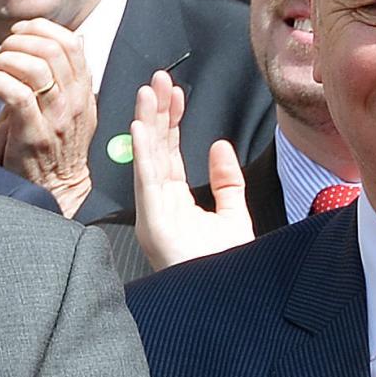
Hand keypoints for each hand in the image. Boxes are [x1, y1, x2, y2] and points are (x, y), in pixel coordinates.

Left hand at [0, 18, 97, 214]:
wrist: (58, 188)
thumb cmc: (57, 147)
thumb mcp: (74, 108)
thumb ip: (72, 76)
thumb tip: (74, 39)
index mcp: (84, 92)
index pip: (71, 43)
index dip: (40, 29)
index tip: (19, 34)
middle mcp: (75, 102)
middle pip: (51, 49)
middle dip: (16, 43)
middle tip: (0, 54)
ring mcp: (57, 119)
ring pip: (34, 67)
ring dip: (3, 61)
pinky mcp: (35, 134)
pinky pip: (17, 93)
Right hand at [130, 71, 254, 268]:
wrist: (228, 298)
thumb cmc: (226, 266)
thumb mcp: (233, 216)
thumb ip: (227, 182)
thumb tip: (220, 145)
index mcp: (174, 201)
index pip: (170, 153)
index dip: (172, 122)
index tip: (176, 94)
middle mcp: (159, 203)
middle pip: (156, 148)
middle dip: (157, 112)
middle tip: (161, 78)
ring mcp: (153, 211)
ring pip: (147, 156)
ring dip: (146, 121)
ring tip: (149, 89)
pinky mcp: (153, 221)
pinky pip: (146, 178)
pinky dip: (143, 150)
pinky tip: (142, 124)